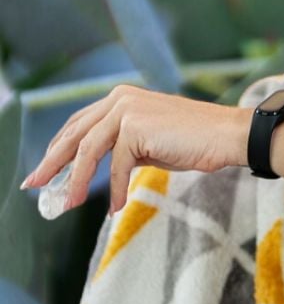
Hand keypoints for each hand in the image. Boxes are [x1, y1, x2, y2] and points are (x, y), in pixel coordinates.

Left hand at [18, 84, 252, 214]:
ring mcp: (127, 110)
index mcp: (123, 98)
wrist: (229, 136)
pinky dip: (113, 189)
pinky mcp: (135, 128)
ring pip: (89, 150)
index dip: (59, 147)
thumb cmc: (198, 142)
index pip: (81, 123)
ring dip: (76, 181)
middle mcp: (120, 99)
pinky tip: (114, 206)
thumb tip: (102, 168)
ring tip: (67, 204)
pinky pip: (116, 165)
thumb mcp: (152, 144)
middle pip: (75, 134)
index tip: (46, 169)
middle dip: (53, 163)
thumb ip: (125, 149)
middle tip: (34, 184)